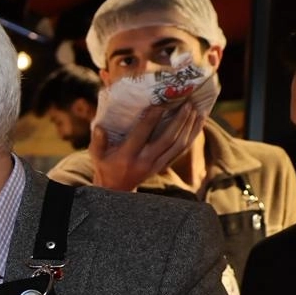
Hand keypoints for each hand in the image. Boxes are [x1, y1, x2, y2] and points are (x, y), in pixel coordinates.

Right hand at [88, 101, 202, 193]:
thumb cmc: (105, 167)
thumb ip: (98, 141)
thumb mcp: (96, 155)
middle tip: (187, 104)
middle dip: (179, 121)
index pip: (141, 135)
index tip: (160, 103)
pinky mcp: (163, 166)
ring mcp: (156, 165)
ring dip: (189, 127)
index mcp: (127, 156)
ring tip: (196, 110)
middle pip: (167, 139)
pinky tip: (198, 123)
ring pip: (178, 145)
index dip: (151, 119)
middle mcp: (144, 161)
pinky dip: (192, 136)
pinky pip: (181, 150)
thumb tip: (99, 126)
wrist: (117, 190)